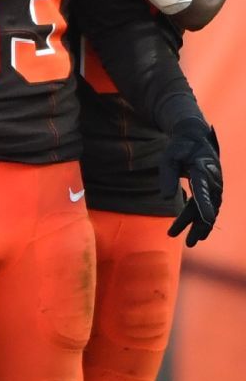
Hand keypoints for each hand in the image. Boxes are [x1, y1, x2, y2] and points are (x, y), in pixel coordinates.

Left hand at [160, 117, 221, 245]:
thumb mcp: (169, 158)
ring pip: (208, 208)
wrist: (194, 136)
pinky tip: (195, 229)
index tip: (207, 219)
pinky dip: (202, 217)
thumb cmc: (179, 147)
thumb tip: (166, 198)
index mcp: (202, 170)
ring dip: (200, 225)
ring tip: (191, 242)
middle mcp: (212, 179)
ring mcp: (214, 184)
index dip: (205, 206)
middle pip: (207, 205)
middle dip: (199, 225)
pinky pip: (208, 205)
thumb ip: (168, 176)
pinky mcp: (211, 187)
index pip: (203, 191)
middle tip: (189, 243)